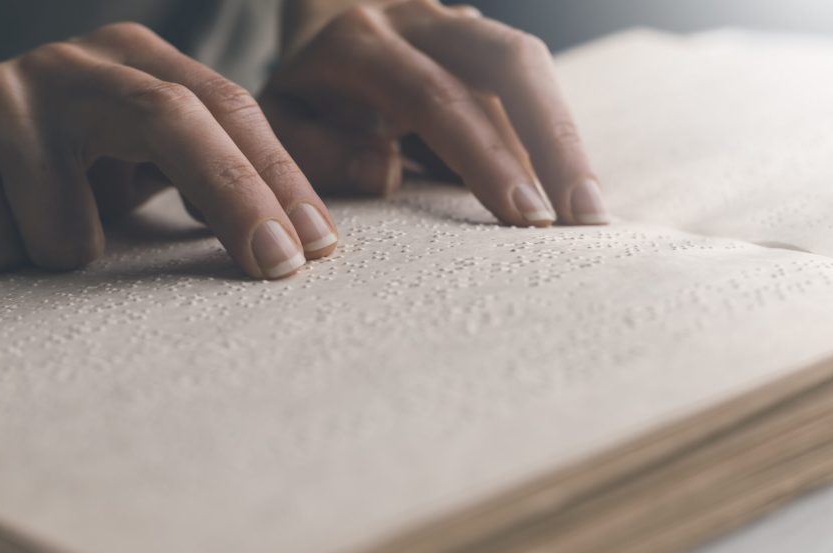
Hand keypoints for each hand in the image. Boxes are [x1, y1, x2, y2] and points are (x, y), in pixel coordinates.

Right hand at [0, 23, 337, 277]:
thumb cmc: (60, 159)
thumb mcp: (139, 152)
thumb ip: (210, 174)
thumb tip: (302, 240)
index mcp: (137, 60)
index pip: (228, 109)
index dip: (279, 179)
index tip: (318, 249)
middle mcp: (74, 64)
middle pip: (172, 122)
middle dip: (236, 201)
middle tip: (278, 269)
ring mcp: (0, 96)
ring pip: (69, 232)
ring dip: (67, 255)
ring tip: (36, 224)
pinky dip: (2, 260)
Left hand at [262, 0, 607, 226]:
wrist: (320, 23)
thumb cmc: (301, 92)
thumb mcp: (278, 125)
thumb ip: (315, 152)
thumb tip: (387, 174)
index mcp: (358, 42)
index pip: (434, 95)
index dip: (484, 156)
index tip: (523, 215)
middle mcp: (418, 20)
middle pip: (508, 61)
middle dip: (554, 139)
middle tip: (582, 217)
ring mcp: (458, 25)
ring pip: (528, 67)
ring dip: (565, 138)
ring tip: (589, 213)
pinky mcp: (482, 44)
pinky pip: (527, 85)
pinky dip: (550, 136)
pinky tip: (568, 190)